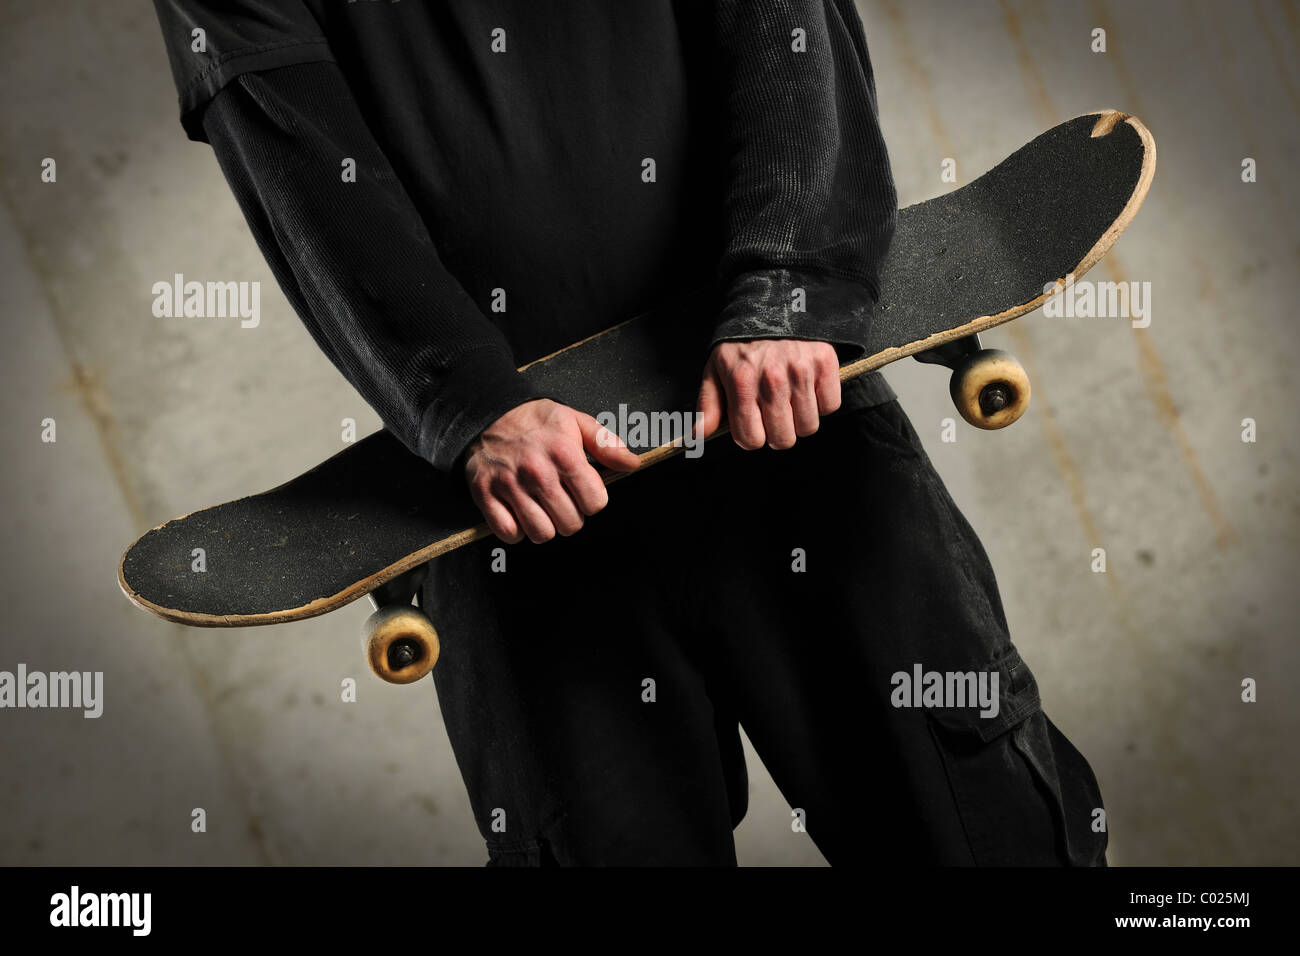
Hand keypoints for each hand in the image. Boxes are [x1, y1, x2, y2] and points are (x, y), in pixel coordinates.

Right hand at [464, 399, 639, 543]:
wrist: (488, 412)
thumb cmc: (535, 421)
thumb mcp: (575, 421)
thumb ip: (606, 444)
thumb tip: (632, 463)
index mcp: (565, 454)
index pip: (595, 504)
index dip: (592, 500)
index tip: (582, 490)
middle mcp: (538, 472)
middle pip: (570, 524)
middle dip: (571, 515)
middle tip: (561, 499)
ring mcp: (509, 486)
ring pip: (542, 534)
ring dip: (545, 526)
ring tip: (541, 507)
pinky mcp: (485, 495)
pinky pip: (509, 534)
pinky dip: (516, 530)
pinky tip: (519, 512)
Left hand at [696, 339, 840, 449]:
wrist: (773, 301)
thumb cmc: (742, 341)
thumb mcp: (716, 368)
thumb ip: (708, 405)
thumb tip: (699, 435)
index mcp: (742, 382)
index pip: (751, 439)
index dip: (751, 437)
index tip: (753, 425)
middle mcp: (772, 379)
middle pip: (783, 439)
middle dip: (776, 433)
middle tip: (773, 414)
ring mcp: (801, 371)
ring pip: (808, 426)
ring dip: (800, 419)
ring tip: (791, 400)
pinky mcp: (825, 363)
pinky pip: (830, 406)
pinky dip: (822, 402)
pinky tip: (808, 388)